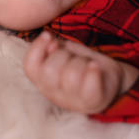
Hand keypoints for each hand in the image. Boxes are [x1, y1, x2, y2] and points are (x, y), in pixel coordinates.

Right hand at [23, 31, 138, 113]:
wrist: (108, 75)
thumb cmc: (82, 62)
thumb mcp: (64, 51)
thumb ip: (53, 46)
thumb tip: (49, 41)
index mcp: (43, 81)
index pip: (30, 67)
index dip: (37, 48)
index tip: (48, 35)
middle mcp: (55, 95)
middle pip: (49, 72)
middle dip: (63, 54)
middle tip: (73, 56)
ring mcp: (73, 102)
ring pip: (70, 76)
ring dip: (81, 62)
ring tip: (86, 64)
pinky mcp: (93, 102)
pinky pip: (89, 88)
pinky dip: (93, 73)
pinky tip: (94, 66)